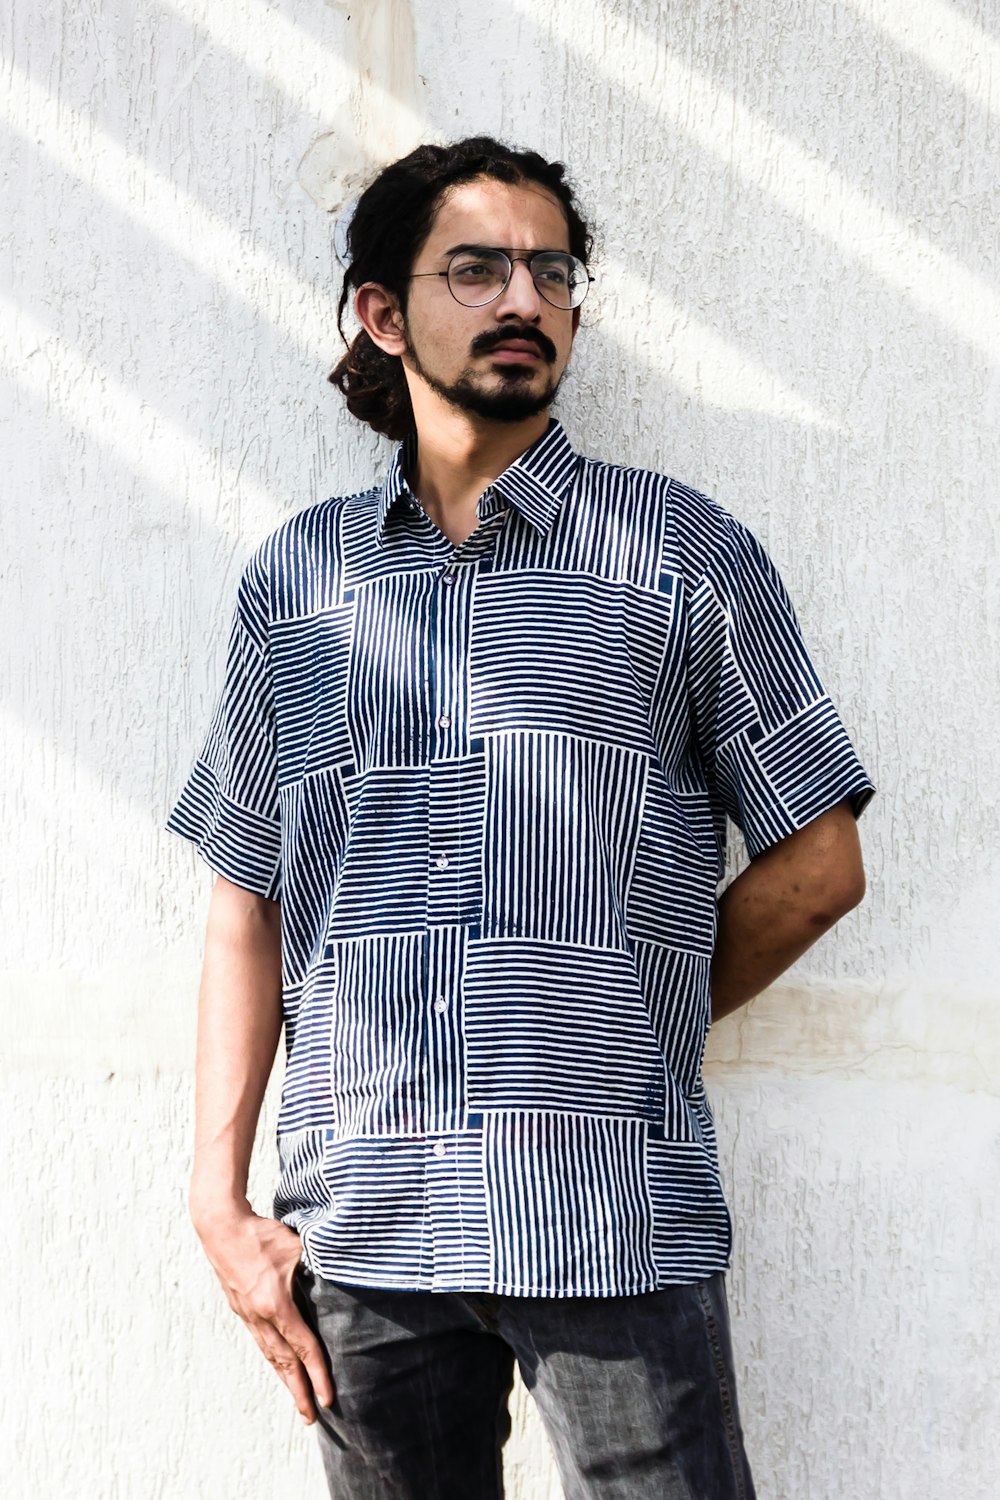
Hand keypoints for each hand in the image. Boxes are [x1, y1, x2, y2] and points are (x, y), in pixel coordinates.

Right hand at [195, 1207, 334, 1423]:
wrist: (220, 1227)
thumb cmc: (261, 1233)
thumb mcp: (296, 1246)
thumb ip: (318, 1265)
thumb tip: (343, 1272)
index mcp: (276, 1304)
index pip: (303, 1346)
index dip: (318, 1374)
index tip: (328, 1398)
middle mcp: (260, 1316)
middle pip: (284, 1362)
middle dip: (300, 1392)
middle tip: (312, 1417)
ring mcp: (248, 1315)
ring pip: (270, 1355)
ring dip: (285, 1379)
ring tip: (298, 1399)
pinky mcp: (241, 1309)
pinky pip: (261, 1341)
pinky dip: (273, 1359)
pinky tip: (280, 1365)